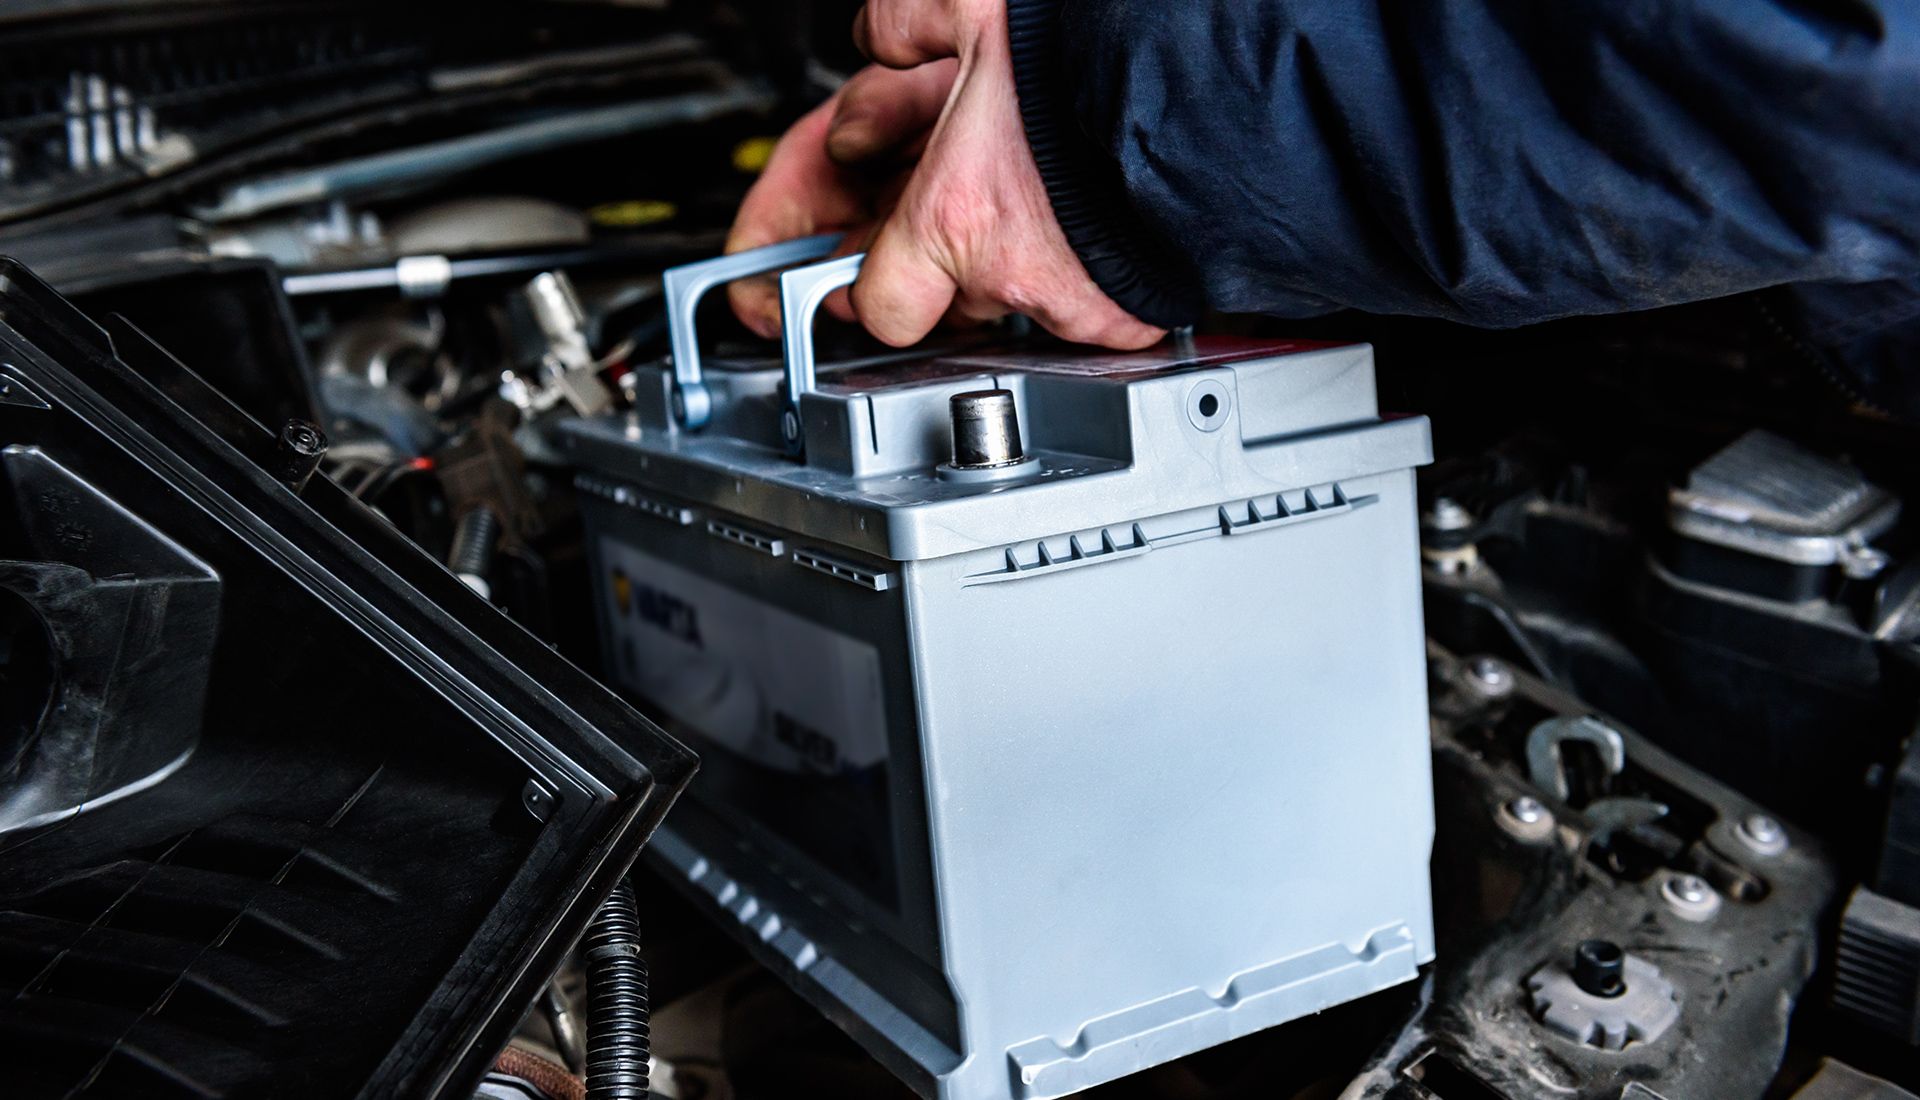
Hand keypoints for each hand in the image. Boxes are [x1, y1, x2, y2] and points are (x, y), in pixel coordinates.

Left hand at [727, 0, 1163, 349]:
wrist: (1218, 88)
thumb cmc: (1100, 52)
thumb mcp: (975, 5)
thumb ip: (906, 24)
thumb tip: (880, 36)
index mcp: (954, 216)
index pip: (881, 306)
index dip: (873, 284)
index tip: (876, 265)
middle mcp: (1009, 273)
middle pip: (951, 303)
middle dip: (953, 257)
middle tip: (978, 203)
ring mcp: (1075, 302)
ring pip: (1020, 305)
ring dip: (1019, 264)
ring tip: (1044, 204)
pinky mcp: (1133, 314)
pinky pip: (1093, 315)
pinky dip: (1089, 279)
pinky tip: (1096, 231)